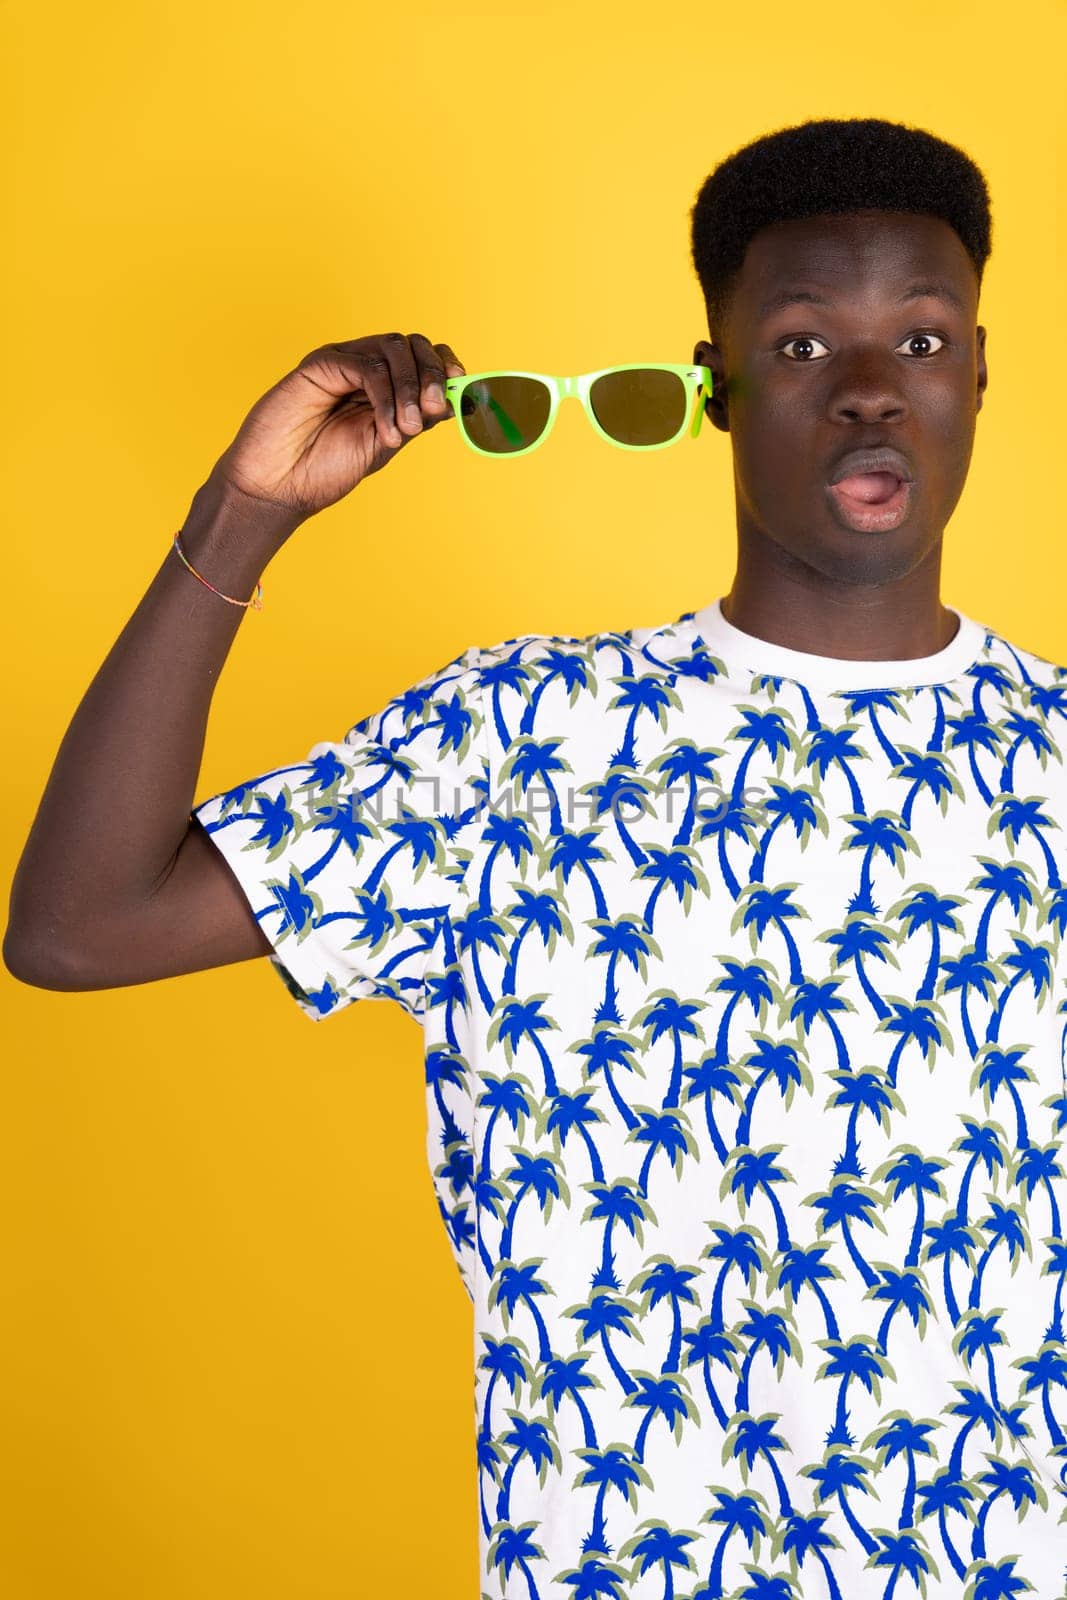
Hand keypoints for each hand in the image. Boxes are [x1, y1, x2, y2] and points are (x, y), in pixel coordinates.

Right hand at [206, 333, 465, 519]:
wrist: (278, 487)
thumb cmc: (324, 470)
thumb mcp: (385, 444)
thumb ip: (418, 419)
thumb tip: (459, 398)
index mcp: (382, 386)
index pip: (423, 356)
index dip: (445, 364)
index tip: (461, 386)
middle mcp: (363, 368)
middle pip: (413, 344)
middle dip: (432, 374)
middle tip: (433, 411)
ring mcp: (341, 363)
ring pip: (392, 347)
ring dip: (411, 387)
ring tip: (405, 429)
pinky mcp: (320, 365)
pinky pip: (366, 365)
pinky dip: (385, 396)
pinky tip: (384, 430)